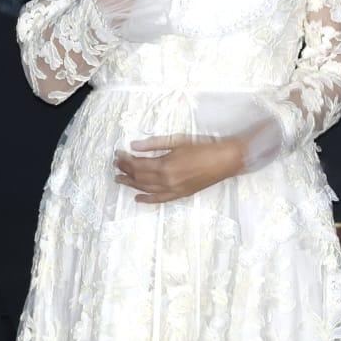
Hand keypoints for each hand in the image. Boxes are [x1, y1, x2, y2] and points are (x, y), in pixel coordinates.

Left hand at [115, 135, 243, 203]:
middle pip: (139, 177)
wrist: (225, 160)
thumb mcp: (177, 140)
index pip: (137, 164)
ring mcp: (173, 190)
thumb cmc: (203, 147)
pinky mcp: (180, 195)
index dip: (125, 160)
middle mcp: (166, 181)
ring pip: (146, 189)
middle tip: (116, 165)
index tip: (117, 154)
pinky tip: (137, 198)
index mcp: (164, 166)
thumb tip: (133, 146)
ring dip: (131, 184)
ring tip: (120, 179)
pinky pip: (160, 199)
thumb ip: (154, 144)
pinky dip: (147, 199)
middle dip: (125, 171)